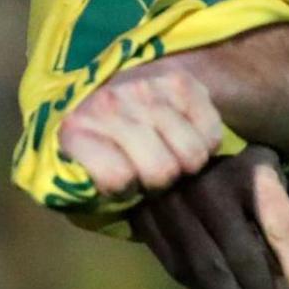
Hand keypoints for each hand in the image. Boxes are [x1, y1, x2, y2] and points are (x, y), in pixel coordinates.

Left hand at [59, 62, 224, 196]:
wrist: (107, 85)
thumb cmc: (96, 145)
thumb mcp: (79, 171)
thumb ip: (95, 191)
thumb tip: (131, 207)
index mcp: (76, 130)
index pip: (119, 177)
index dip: (127, 190)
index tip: (124, 182)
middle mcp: (111, 103)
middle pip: (162, 170)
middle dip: (161, 180)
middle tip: (151, 170)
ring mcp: (148, 88)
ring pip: (192, 153)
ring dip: (185, 162)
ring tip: (169, 152)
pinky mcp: (182, 81)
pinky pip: (212, 134)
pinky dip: (205, 143)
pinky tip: (186, 134)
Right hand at [132, 145, 288, 288]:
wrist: (174, 139)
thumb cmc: (238, 167)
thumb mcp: (267, 176)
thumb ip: (278, 219)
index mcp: (253, 172)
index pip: (282, 228)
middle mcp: (213, 185)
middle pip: (244, 257)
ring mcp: (177, 202)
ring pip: (209, 269)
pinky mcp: (148, 218)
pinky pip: (180, 268)